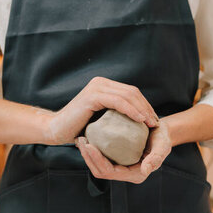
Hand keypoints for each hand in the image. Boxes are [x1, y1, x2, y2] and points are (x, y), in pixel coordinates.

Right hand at [44, 76, 158, 144]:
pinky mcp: (93, 96)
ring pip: (128, 96)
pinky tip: (140, 120)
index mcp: (103, 85)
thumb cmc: (78, 129)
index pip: (131, 92)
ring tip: (151, 123)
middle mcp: (100, 83)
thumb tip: (136, 121)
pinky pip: (118, 102)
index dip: (145, 105)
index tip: (153, 121)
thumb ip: (114, 115)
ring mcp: (96, 87)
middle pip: (132, 92)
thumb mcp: (101, 119)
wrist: (56, 129)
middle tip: (155, 123)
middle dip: (146, 107)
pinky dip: (131, 110)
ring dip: (142, 109)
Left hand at [74, 118, 173, 183]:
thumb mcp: (163, 145)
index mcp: (135, 174)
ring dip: (87, 154)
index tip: (89, 145)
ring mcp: (119, 166)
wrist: (160, 132)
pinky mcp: (116, 159)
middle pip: (100, 171)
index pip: (110, 172)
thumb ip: (156, 158)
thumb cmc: (163, 138)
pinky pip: (100, 158)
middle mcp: (125, 173)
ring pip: (97, 166)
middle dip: (88, 158)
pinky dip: (92, 150)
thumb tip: (145, 170)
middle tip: (81, 141)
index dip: (97, 161)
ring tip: (80, 139)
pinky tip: (86, 137)